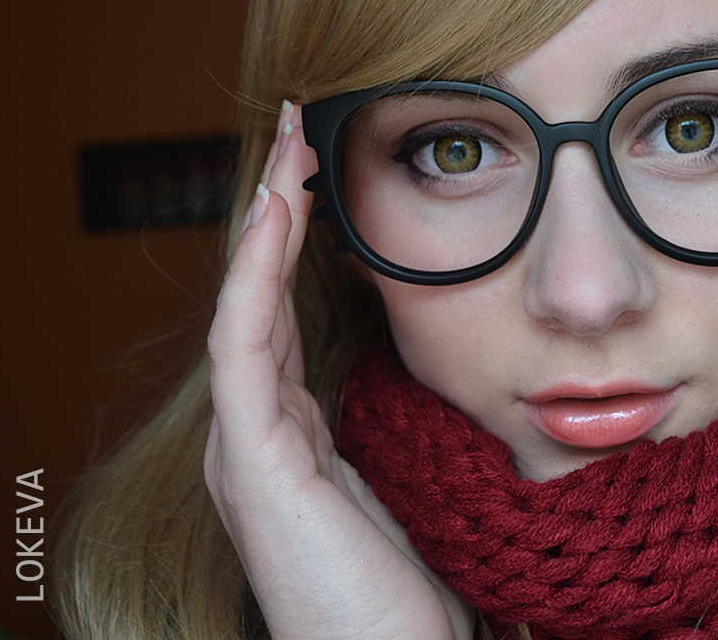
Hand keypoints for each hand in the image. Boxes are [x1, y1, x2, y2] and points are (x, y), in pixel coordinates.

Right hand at [204, 103, 473, 639]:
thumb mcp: (418, 479)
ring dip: (265, 220)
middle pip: (263, 292)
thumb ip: (417, 418)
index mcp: (300, 430)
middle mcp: (263, 428)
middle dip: (279, 207)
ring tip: (288, 145)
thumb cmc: (416, 590)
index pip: (291, 310)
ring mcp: (250, 443)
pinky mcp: (254, 461)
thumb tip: (474, 360)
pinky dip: (254, 276)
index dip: (303, 238)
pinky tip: (275, 213)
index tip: (332, 168)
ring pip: (246, 304)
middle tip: (302, 128)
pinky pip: (243, 348)